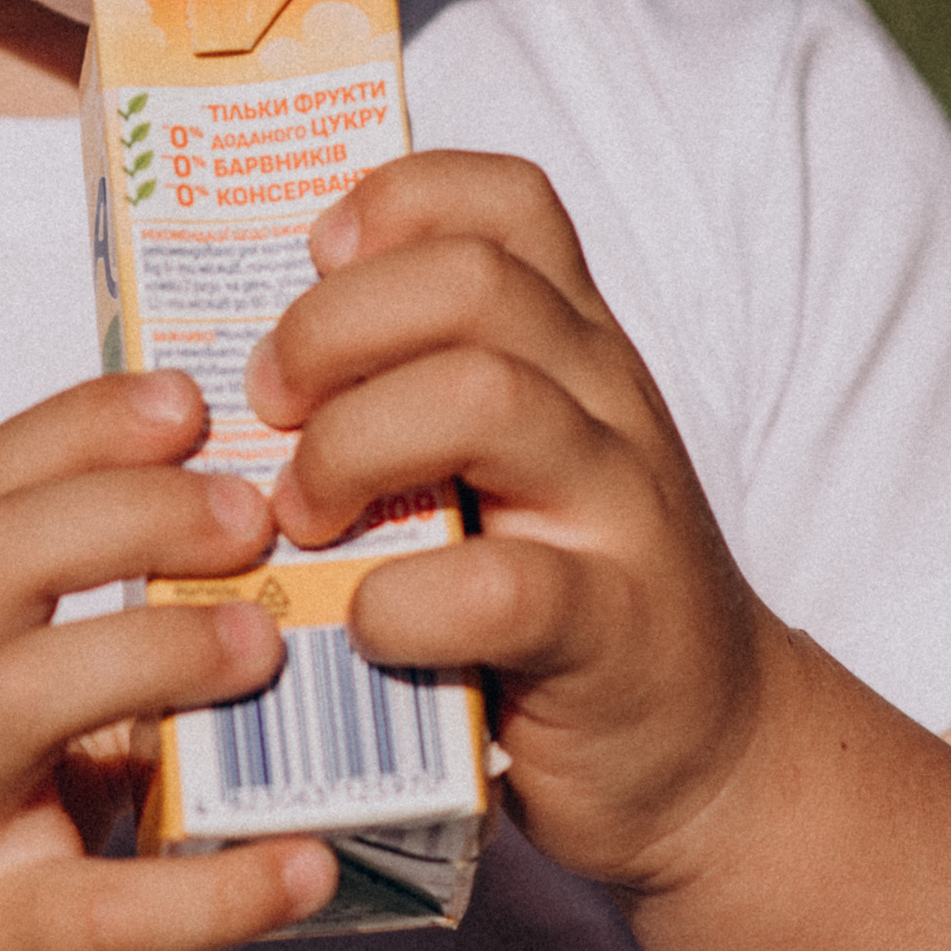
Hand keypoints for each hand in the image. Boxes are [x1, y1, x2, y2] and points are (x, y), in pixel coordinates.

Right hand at [0, 374, 332, 950]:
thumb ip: (43, 657)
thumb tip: (221, 594)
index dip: (80, 427)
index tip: (187, 396)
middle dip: (129, 512)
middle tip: (251, 511)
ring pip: (18, 699)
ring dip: (153, 654)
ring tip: (267, 647)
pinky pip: (98, 913)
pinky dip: (211, 894)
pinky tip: (305, 868)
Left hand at [247, 153, 786, 891]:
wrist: (709, 748)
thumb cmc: (559, 590)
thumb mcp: (502, 464)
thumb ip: (414, 394)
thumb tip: (240, 366)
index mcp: (569, 346)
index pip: (506, 202)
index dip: (396, 202)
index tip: (316, 264)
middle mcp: (605, 400)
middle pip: (474, 279)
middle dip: (335, 327)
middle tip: (272, 406)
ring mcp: (620, 509)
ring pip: (487, 396)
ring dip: (352, 445)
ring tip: (303, 513)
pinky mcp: (613, 629)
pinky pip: (502, 584)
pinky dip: (403, 601)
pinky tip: (366, 625)